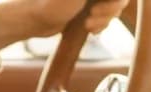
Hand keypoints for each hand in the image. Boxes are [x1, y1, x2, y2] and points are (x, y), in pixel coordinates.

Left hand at [0, 0, 130, 49]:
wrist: (34, 20)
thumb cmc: (53, 1)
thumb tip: (114, 0)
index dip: (116, 0)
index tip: (108, 3)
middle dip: (110, 9)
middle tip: (93, 15)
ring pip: (113, 8)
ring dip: (105, 19)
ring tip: (88, 25)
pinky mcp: (87, 9)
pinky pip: (105, 18)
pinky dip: (100, 25)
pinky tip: (89, 30)